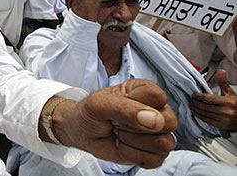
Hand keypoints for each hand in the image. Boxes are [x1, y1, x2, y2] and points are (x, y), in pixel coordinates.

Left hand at [54, 79, 176, 168]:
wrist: (82, 131)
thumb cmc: (91, 112)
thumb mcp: (99, 104)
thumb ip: (126, 109)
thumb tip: (156, 121)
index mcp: (145, 90)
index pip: (159, 97)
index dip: (137, 106)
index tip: (118, 105)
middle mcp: (157, 110)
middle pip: (170, 122)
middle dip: (136, 127)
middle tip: (118, 123)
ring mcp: (158, 132)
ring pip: (164, 143)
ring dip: (133, 142)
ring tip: (119, 133)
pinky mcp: (154, 152)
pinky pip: (156, 160)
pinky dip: (133, 155)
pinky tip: (123, 145)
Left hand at [190, 69, 236, 130]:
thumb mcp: (230, 93)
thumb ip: (223, 82)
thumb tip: (221, 71)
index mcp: (228, 102)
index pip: (209, 99)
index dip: (199, 97)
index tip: (194, 95)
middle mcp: (226, 112)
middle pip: (205, 107)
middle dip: (196, 103)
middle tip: (190, 100)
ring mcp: (224, 120)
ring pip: (205, 114)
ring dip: (196, 109)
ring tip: (191, 105)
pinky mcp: (222, 126)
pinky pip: (208, 120)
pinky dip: (200, 116)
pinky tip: (196, 112)